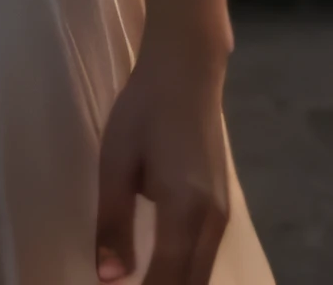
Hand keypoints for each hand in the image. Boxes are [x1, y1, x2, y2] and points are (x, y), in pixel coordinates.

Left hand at [94, 40, 229, 284]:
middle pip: (192, 284)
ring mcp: (223, 214)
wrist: (187, 70)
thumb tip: (108, 281)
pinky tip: (161, 271)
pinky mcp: (223, 205)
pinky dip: (186, 274)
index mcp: (185, 210)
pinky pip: (206, 257)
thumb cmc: (145, 110)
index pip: (168, 280)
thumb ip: (113, 223)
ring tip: (142, 282)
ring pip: (202, 275)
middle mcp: (212, 220)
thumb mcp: (116, 162)